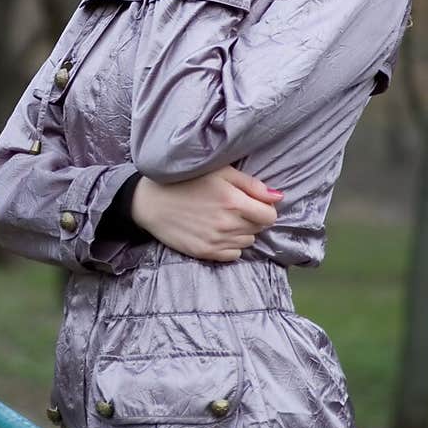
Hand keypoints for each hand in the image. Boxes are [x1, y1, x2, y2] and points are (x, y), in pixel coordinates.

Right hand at [131, 165, 282, 261]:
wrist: (150, 201)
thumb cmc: (185, 180)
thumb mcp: (220, 171)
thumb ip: (251, 184)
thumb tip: (278, 197)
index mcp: (234, 202)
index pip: (270, 216)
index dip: (265, 208)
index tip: (253, 203)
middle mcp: (228, 224)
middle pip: (259, 229)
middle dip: (252, 219)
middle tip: (234, 208)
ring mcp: (216, 241)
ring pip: (247, 242)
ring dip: (241, 232)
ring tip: (223, 219)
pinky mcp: (205, 253)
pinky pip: (233, 255)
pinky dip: (230, 246)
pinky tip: (216, 232)